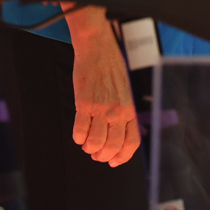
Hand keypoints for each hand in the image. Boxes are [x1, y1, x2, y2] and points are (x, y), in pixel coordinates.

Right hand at [68, 7, 139, 165]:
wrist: (98, 49)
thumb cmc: (112, 67)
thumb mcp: (127, 90)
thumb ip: (126, 110)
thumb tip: (122, 132)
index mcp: (131, 107)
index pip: (132, 141)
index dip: (122, 156)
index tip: (114, 161)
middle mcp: (118, 110)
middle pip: (112, 146)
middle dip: (103, 156)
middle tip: (96, 154)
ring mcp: (101, 108)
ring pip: (95, 143)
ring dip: (89, 148)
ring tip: (86, 143)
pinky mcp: (84, 103)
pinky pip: (79, 130)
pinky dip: (77, 137)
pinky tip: (78, 134)